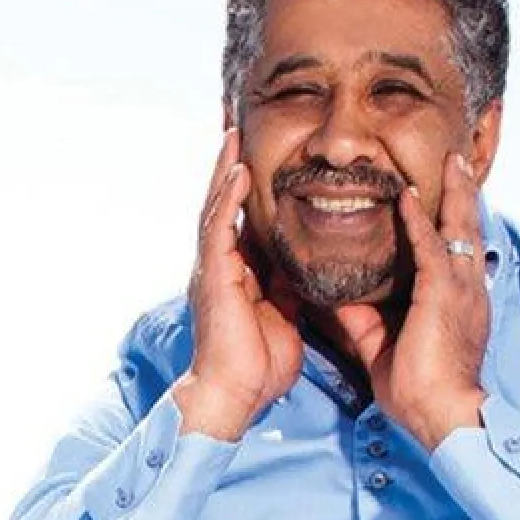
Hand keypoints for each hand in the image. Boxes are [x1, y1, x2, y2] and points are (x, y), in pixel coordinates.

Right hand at [172, 128, 303, 440]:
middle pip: (224, 203)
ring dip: (225, 169)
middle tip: (233, 124)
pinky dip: (228, 199)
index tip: (256, 155)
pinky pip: (218, 228)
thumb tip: (305, 272)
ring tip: (232, 133)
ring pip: (216, 206)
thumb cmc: (259, 365)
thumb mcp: (285, 316)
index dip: (248, 187)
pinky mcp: (214, 276)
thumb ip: (289, 290)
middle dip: (229, 165)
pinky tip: (239, 173)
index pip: (243, 218)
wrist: (235, 395)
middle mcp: (221, 263)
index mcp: (239, 272)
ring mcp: (213, 267)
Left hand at [333, 152, 489, 451]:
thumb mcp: (384, 346)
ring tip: (449, 161)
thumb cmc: (420, 389)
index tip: (446, 195)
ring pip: (459, 227)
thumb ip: (363, 319)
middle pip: (468, 229)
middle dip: (463, 194)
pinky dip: (418, 219)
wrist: (441, 413)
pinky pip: (431, 246)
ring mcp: (461, 289)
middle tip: (457, 161)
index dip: (451, 221)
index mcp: (459, 302)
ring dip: (454, 192)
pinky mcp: (444, 293)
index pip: (457, 252)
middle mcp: (468, 289)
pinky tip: (405, 195)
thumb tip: (339, 298)